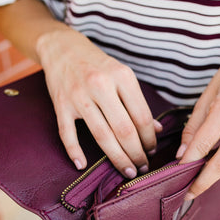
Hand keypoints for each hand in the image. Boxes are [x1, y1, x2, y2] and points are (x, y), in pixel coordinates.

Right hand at [37, 28, 161, 176]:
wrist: (63, 48)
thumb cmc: (98, 65)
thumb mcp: (123, 76)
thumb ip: (139, 103)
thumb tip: (157, 130)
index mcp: (122, 77)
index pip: (141, 116)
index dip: (150, 138)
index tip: (152, 150)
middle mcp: (101, 85)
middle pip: (124, 129)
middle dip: (136, 153)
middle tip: (142, 167)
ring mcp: (79, 96)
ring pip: (102, 135)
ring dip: (117, 158)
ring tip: (127, 170)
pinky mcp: (61, 104)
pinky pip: (68, 133)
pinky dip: (74, 151)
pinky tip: (83, 165)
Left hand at [177, 44, 219, 198]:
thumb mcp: (208, 93)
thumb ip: (194, 125)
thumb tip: (183, 153)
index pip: (205, 142)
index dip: (189, 161)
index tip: (176, 172)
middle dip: (204, 181)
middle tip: (188, 194)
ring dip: (214, 175)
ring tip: (197, 181)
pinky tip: (213, 164)